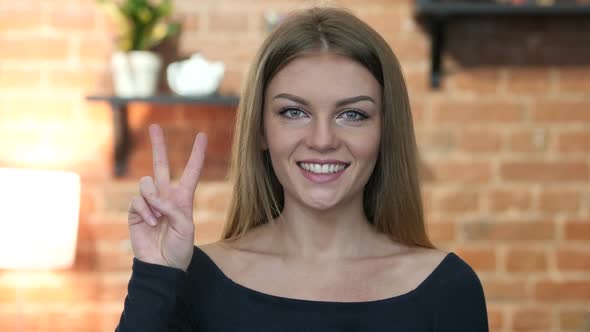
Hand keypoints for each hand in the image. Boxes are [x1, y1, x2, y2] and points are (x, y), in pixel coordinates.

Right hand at [127, 124, 206, 270]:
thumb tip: (156, 197)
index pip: (191, 171)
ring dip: (153, 199)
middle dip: (158, 146)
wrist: (162, 266)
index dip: (197, 154)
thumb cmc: (179, 249)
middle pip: (161, 165)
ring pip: (147, 182)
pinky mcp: (136, 211)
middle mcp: (166, 196)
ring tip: (158, 218)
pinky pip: (138, 200)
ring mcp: (149, 202)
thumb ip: (174, 209)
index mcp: (183, 198)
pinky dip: (145, 211)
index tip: (202, 135)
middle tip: (154, 127)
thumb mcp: (186, 228)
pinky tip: (151, 223)